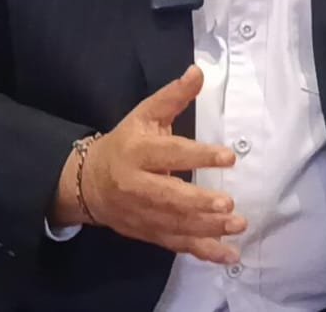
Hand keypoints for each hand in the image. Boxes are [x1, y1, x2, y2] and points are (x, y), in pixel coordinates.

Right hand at [83, 65, 245, 263]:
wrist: (87, 183)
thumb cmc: (125, 143)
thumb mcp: (144, 115)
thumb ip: (173, 97)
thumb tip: (199, 72)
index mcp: (138, 152)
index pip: (171, 153)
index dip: (199, 155)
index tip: (229, 157)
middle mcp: (138, 185)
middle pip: (169, 196)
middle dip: (199, 203)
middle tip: (228, 203)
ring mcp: (142, 214)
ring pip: (175, 224)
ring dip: (208, 228)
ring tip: (237, 225)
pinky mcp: (149, 233)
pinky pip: (177, 244)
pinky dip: (203, 251)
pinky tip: (228, 255)